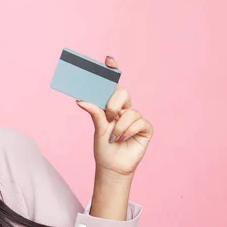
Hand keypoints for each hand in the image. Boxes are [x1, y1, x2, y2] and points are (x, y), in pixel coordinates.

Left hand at [75, 56, 153, 176]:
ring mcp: (136, 118)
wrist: (112, 166)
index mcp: (111, 107)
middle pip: (123, 93)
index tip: (108, 59)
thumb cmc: (104, 147)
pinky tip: (124, 139)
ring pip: (130, 112)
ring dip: (119, 127)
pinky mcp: (146, 128)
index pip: (113, 86)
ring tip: (114, 137)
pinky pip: (139, 122)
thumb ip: (95, 113)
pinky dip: (128, 132)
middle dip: (114, 104)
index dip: (113, 71)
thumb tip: (81, 100)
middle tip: (109, 116)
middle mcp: (125, 109)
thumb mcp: (97, 129)